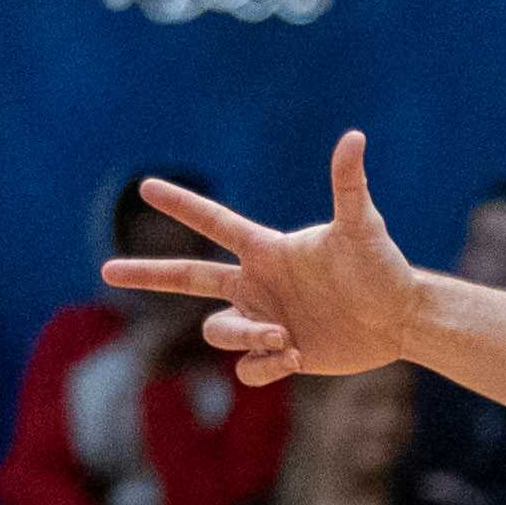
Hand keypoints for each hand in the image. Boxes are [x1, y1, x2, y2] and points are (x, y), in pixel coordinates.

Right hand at [118, 134, 431, 389]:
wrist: (399, 317)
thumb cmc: (382, 267)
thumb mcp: (362, 228)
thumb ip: (348, 186)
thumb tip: (353, 136)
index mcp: (266, 250)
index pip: (213, 223)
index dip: (181, 205)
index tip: (145, 186)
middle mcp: (256, 283)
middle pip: (188, 278)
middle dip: (147, 275)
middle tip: (106, 271)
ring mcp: (263, 318)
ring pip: (218, 331)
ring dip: (244, 335)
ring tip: (284, 336)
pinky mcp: (277, 353)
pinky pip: (248, 368)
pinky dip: (266, 365)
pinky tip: (297, 355)